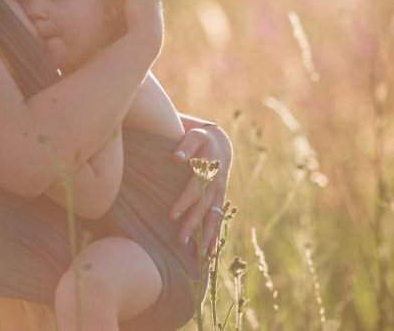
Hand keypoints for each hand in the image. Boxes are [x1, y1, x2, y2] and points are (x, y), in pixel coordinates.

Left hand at [169, 123, 232, 256]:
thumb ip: (186, 145)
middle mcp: (216, 186)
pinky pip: (218, 222)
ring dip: (206, 237)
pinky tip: (209, 254)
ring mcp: (220, 196)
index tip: (172, 216)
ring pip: (213, 219)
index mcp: (209, 171)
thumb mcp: (195, 136)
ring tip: (198, 255)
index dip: (184, 202)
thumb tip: (175, 157)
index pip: (195, 189)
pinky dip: (215, 238)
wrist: (221, 144)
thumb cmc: (202, 140)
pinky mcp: (220, 202)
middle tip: (180, 241)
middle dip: (193, 225)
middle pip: (204, 209)